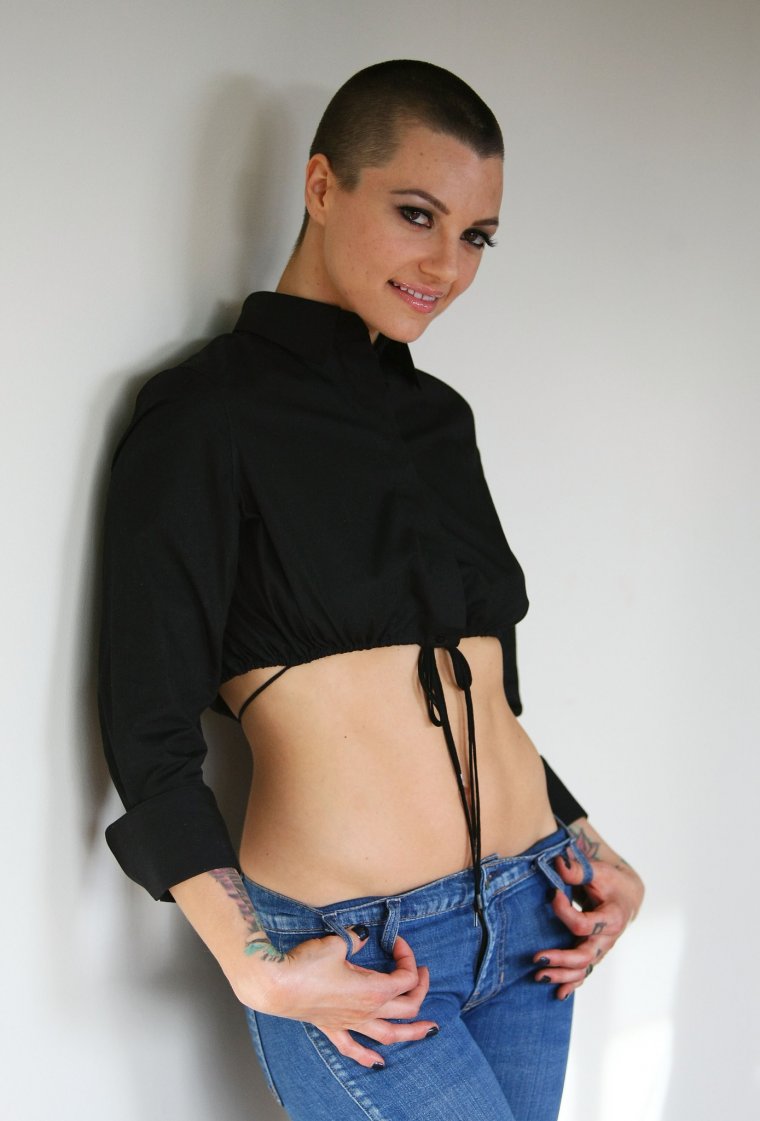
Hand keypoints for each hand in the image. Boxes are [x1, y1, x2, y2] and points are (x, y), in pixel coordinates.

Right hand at [254, 929, 436, 1067]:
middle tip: (423, 973)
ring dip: (412, 1033)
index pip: (405, 977)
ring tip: (429, 1031)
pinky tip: (378, 1064)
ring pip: (388, 1035)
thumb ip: (356, 939)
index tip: (396, 941)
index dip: (407, 957)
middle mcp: (366, 1010)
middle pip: (407, 1007)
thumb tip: (362, 935)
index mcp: (373, 989)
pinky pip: (352, 1048)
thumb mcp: (336, 943)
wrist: (276, 985)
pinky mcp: (331, 1027)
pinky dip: (367, 1058)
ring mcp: (349, 1022)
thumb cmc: (306, 964)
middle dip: (421, 990)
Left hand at [533, 822, 644, 1000]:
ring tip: (539, 976)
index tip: (552, 893)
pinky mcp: (594, 953)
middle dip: (561, 959)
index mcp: (611, 918)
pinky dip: (572, 984)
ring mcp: (601, 949)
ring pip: (583, 969)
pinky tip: (558, 994)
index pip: (584, 924)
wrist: (627, 896)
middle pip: (585, 956)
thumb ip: (578, 869)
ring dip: (562, 975)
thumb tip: (558, 863)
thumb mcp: (598, 871)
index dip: (564, 911)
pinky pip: (584, 973)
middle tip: (537, 958)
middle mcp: (607, 938)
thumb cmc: (610, 881)